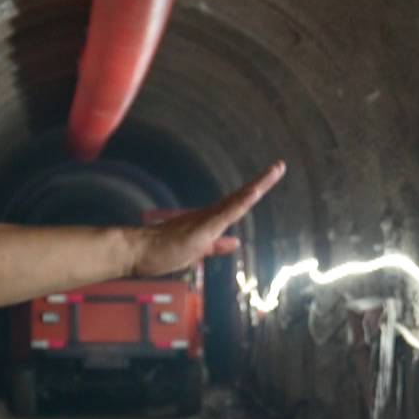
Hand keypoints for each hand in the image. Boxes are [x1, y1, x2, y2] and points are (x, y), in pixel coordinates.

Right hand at [128, 161, 284, 276]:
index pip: (238, 204)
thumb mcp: (198, 251)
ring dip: (257, 187)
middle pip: (242, 197)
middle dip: (263, 182)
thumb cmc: (161, 252)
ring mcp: (206, 220)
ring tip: (274, 172)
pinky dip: (241, 203)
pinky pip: (225, 214)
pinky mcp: (201, 228)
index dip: (255, 191)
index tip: (271, 176)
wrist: (137, 251)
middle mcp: (210, 215)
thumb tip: (237, 243)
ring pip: (237, 201)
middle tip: (280, 166)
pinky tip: (254, 193)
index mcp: (211, 220)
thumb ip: (217, 247)